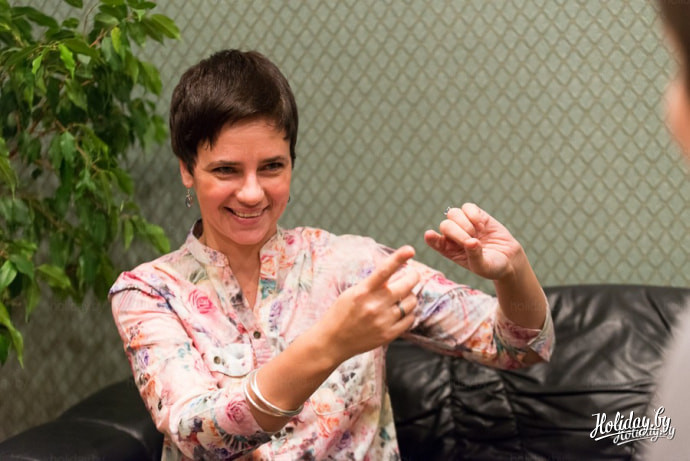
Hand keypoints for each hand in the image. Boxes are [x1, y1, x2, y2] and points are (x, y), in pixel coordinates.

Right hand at [317, 246, 419, 362]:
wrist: (332, 342)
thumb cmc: (340, 314)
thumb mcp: (351, 292)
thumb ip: (371, 284)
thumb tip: (394, 273)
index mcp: (363, 291)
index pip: (384, 270)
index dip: (399, 258)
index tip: (410, 250)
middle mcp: (375, 305)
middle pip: (406, 285)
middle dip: (413, 277)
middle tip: (413, 275)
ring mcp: (383, 321)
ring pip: (411, 302)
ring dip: (410, 296)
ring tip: (403, 297)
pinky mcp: (388, 334)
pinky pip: (410, 319)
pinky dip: (409, 313)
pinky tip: (401, 312)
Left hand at [424, 203, 522, 279]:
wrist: (509, 260)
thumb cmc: (492, 267)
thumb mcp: (482, 267)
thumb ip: (475, 256)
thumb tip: (471, 242)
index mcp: (449, 250)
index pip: (434, 241)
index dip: (432, 237)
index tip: (430, 235)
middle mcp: (453, 236)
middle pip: (445, 225)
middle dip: (457, 233)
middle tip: (472, 241)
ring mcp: (464, 224)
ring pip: (453, 213)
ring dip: (464, 223)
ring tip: (477, 233)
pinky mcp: (476, 215)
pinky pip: (468, 207)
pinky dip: (473, 215)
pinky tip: (482, 226)